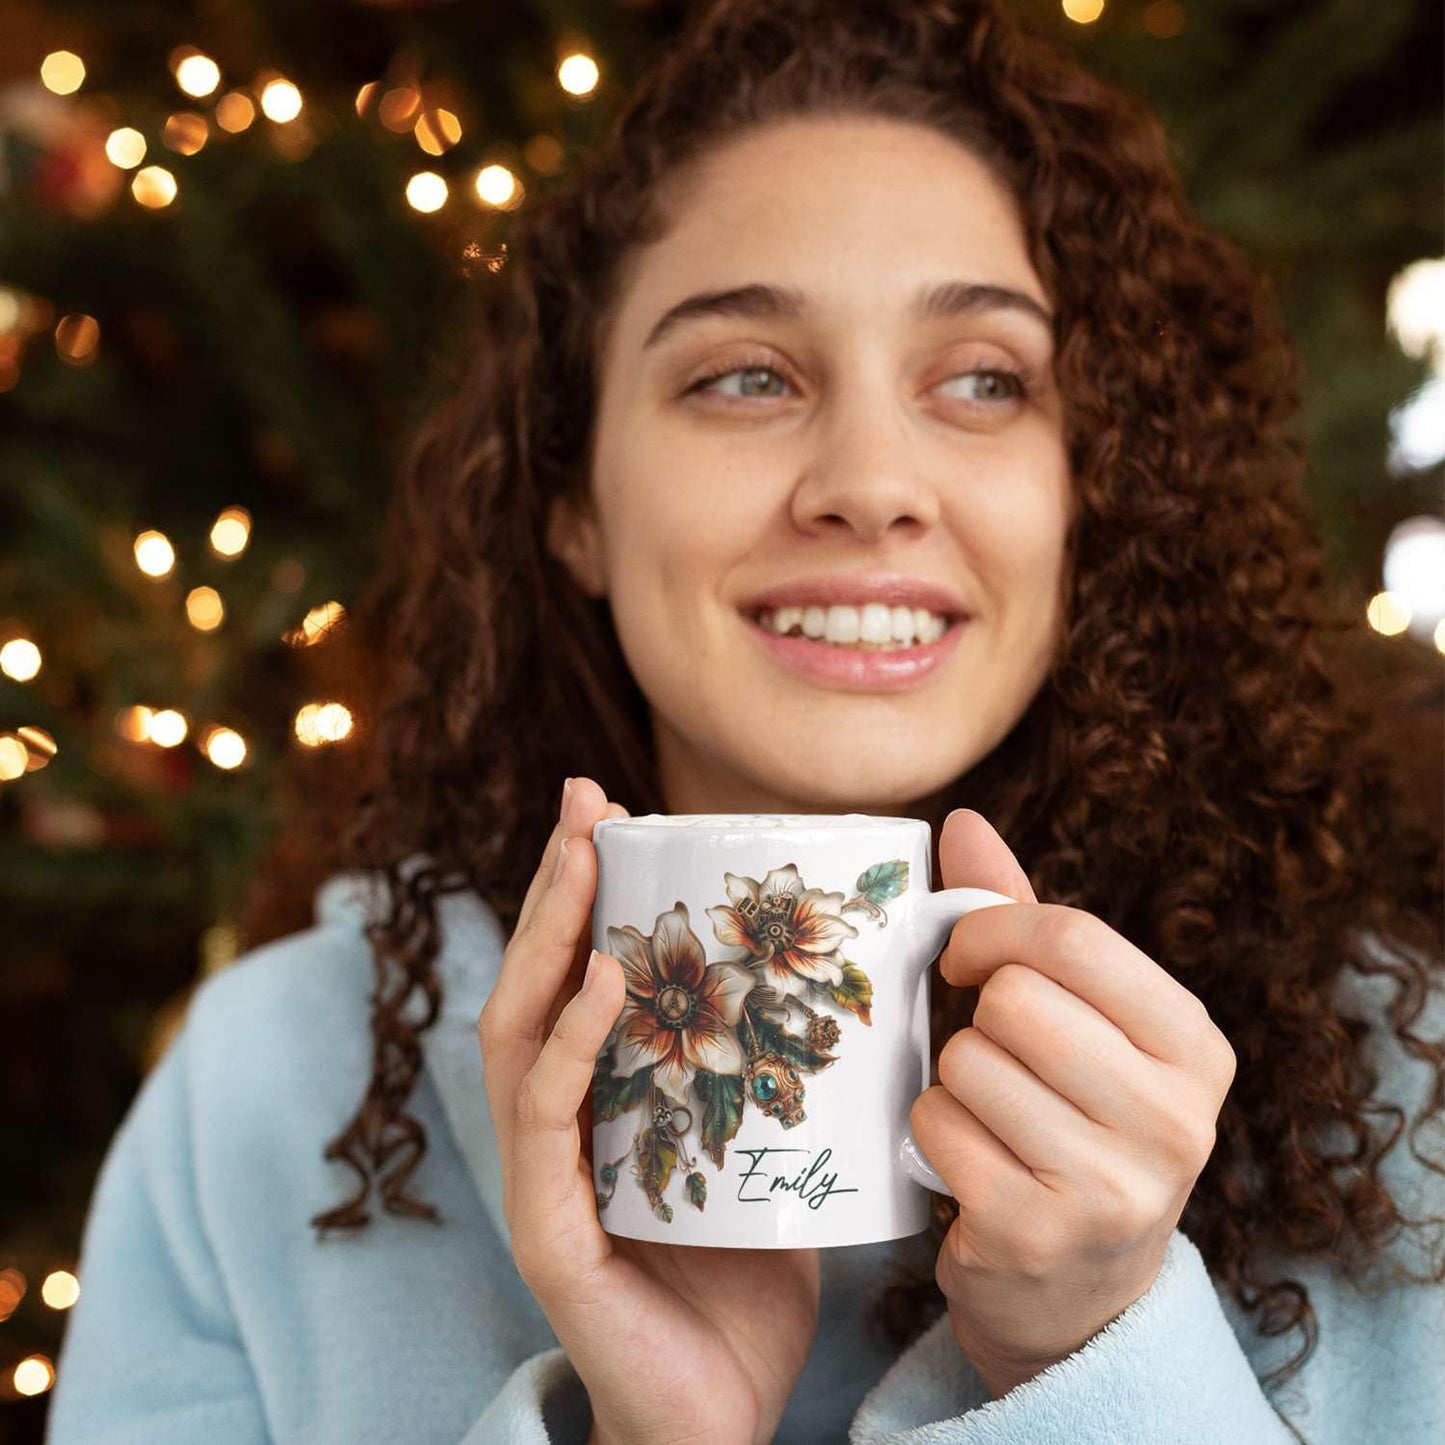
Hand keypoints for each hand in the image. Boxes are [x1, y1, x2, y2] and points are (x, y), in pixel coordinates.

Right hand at [478, 776, 819, 1444]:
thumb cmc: (751, 1275)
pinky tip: (596, 985)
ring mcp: (545, 1180)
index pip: (577, 976)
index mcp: (604, 1099)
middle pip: (537, 982)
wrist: (729, 1417)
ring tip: (583, 863)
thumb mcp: (775, 1147)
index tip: (612, 807)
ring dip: (547, 940)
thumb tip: (860, 977)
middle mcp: (560, 1126)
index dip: (586, 891)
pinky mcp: (551, 1236)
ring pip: (520, 1035)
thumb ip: (786, 1071)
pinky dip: (565, 1047)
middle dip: (557, 885)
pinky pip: (546, 1124)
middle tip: (584, 799)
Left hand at [910, 809, 1236, 1397]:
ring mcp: (1111, 1188)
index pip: (1074, 937)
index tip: (965, 958)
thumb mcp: (1074, 1019)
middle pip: (1015, 1000)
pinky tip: (971, 1164)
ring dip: (953, 1081)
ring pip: (967, 1061)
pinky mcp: (1036, 1234)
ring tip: (991, 1118)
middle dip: (977, 1019)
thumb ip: (1021, 919)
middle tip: (992, 1055)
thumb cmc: (1070, 1121)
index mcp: (1194, 1047)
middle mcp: (1174, 1120)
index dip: (992, 931)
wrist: (1079, 1293)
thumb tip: (960, 820)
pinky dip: (931, 1133)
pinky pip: (935, 1125)